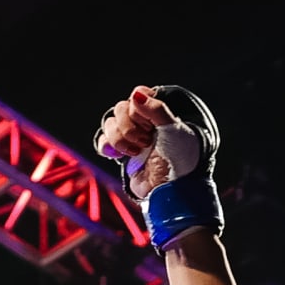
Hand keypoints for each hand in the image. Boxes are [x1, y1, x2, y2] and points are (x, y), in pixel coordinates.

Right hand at [91, 84, 223, 250]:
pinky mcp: (122, 152)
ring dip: (120, 139)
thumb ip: (157, 110)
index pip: (138, 95)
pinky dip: (106, 146)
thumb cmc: (182, 160)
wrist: (173, 190)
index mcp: (160, 112)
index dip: (140, 109)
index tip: (152, 125)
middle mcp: (145, 122)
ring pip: (109, 124)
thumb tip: (136, 94)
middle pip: (120, 109)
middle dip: (130, 127)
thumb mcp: (175, 132)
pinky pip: (103, 141)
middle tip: (147, 142)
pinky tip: (116, 154)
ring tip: (137, 152)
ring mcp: (132, 137)